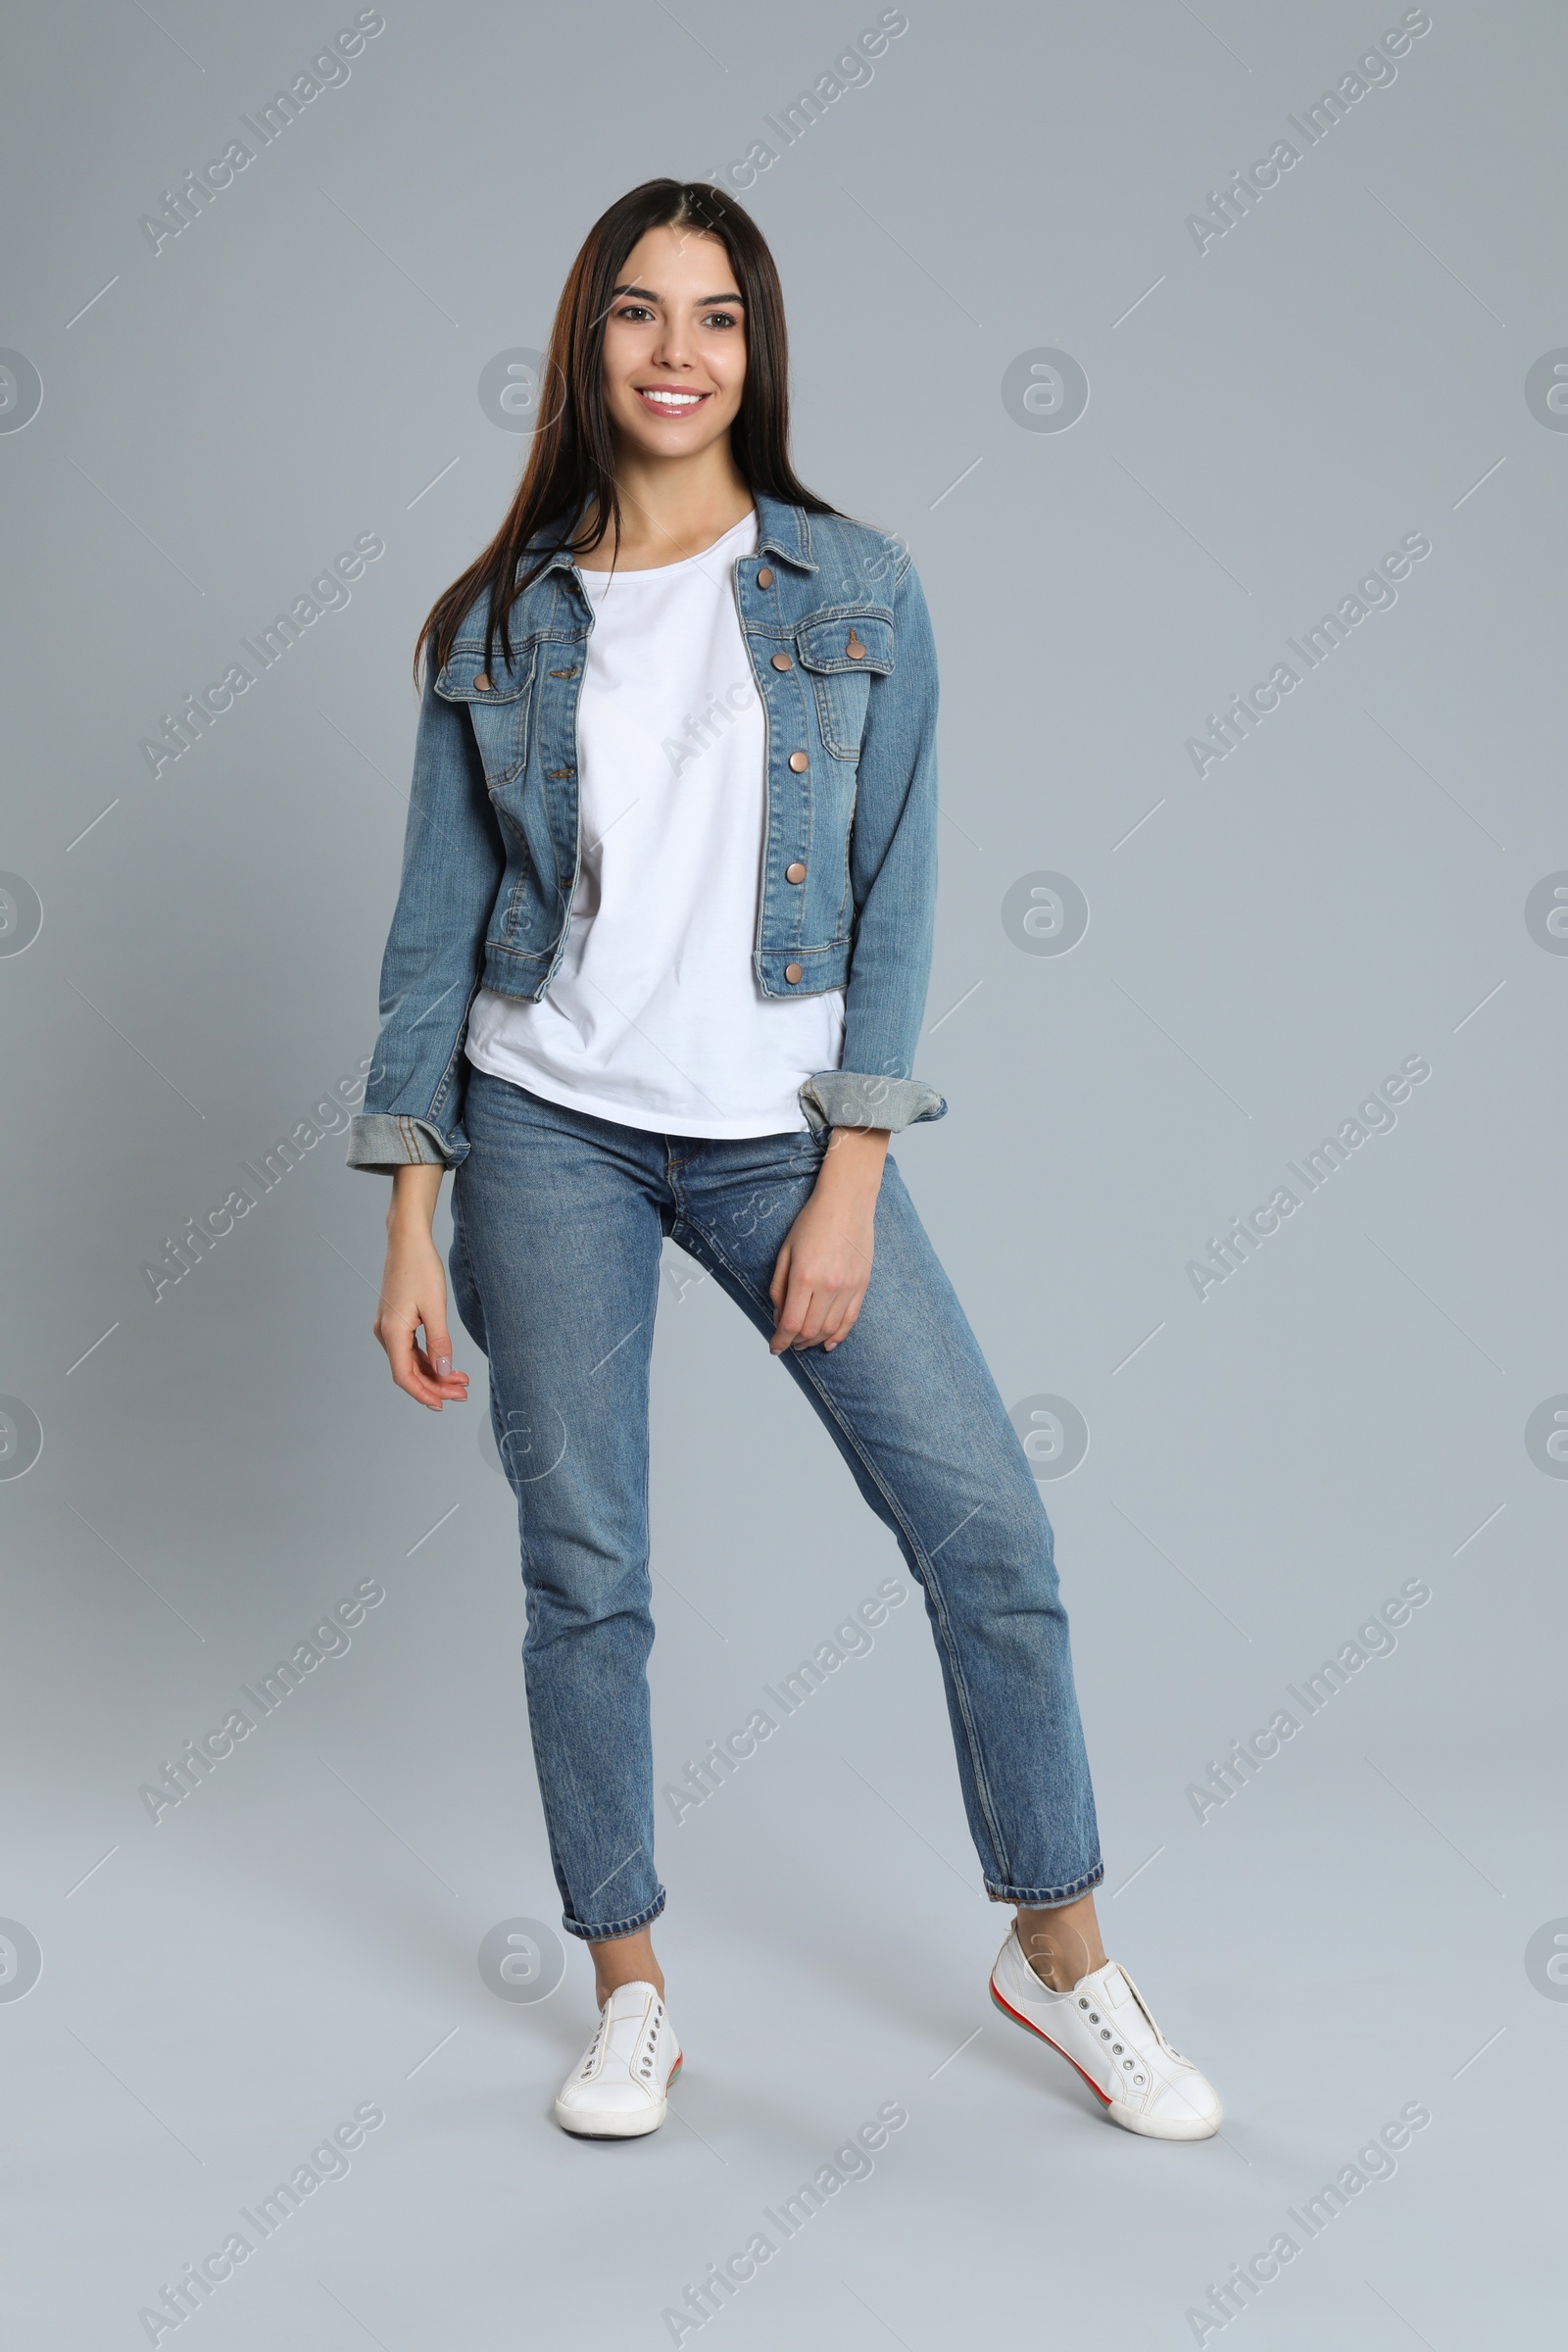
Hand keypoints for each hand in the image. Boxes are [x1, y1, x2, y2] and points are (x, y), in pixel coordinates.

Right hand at [373, 1164, 470, 1409]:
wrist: (407, 1241)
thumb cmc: (420, 1268)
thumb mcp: (435, 1308)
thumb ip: (440, 1342)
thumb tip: (444, 1370)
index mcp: (392, 1332)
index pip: (404, 1376)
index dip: (424, 1393)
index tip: (444, 1404)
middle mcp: (385, 1333)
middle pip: (408, 1372)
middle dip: (435, 1385)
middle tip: (462, 1393)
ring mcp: (389, 1327)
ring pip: (411, 1361)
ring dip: (434, 1373)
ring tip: (461, 1380)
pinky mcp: (396, 1321)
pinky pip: (411, 1348)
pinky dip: (429, 1358)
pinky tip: (447, 1363)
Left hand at [767, 1127, 888, 1354]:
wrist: (847, 1201)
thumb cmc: (813, 1221)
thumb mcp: (785, 1251)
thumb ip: (779, 1287)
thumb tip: (780, 1316)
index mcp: (804, 1275)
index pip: (791, 1323)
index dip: (780, 1340)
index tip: (774, 1347)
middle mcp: (828, 1285)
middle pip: (811, 1330)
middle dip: (796, 1342)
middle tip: (788, 1342)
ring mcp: (849, 1286)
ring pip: (831, 1329)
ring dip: (815, 1341)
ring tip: (805, 1342)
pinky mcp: (862, 1284)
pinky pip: (851, 1319)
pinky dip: (839, 1335)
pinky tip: (829, 1342)